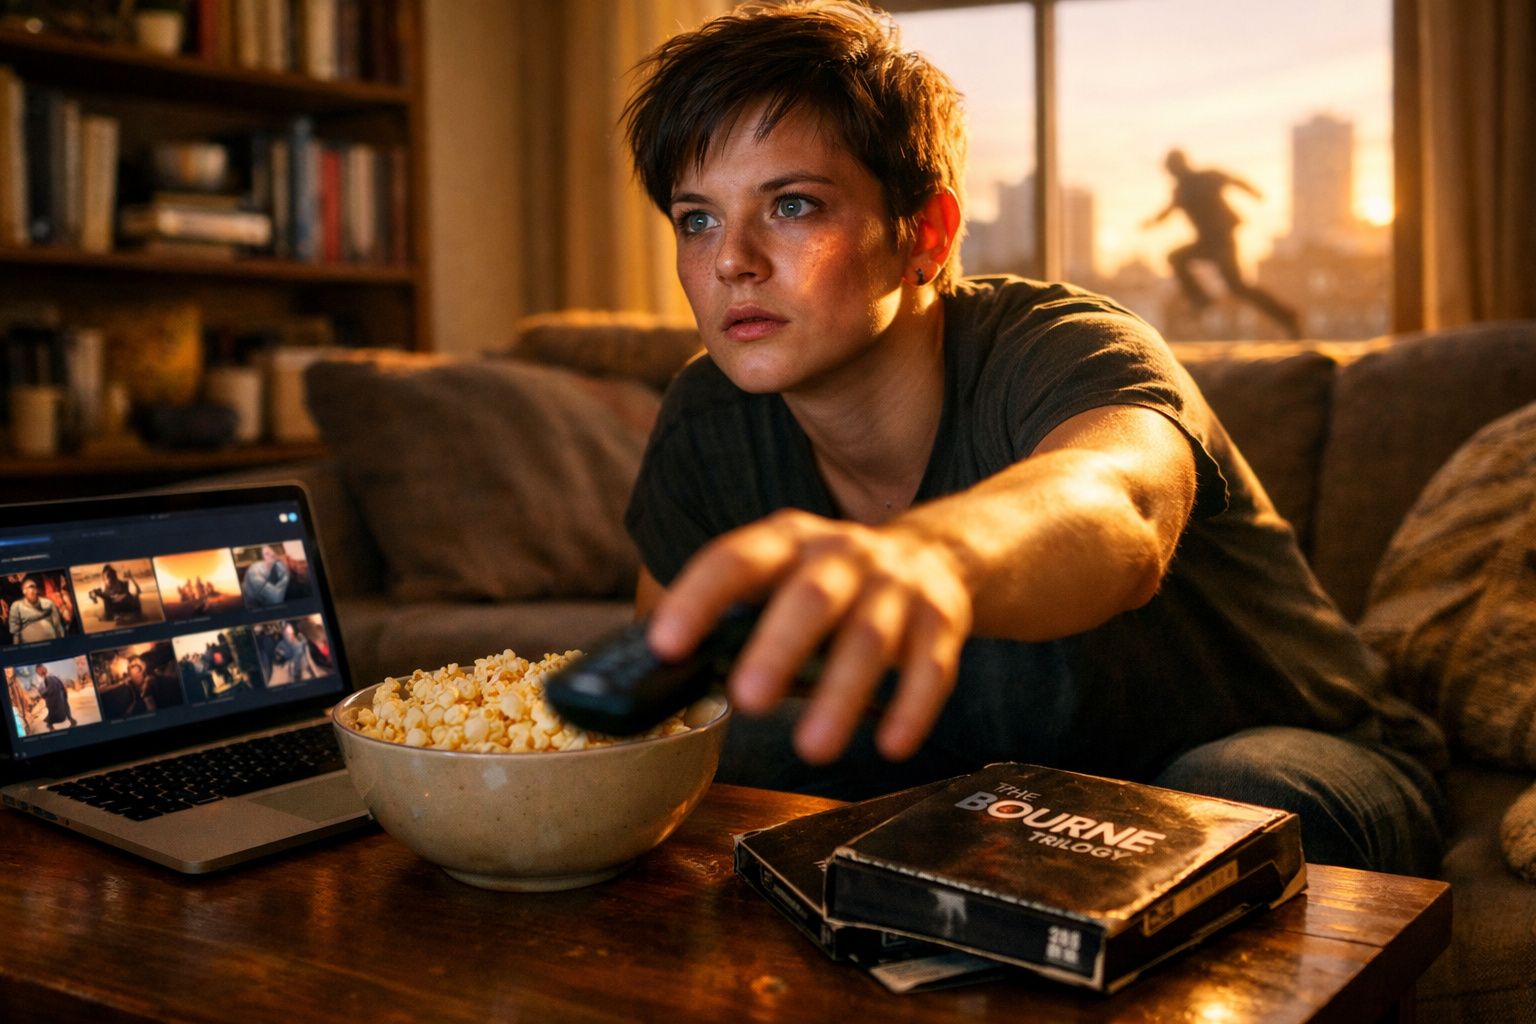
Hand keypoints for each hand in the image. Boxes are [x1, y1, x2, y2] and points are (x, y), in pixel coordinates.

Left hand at [646, 509, 972, 764]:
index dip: (698, 599)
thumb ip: (733, 623)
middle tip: (746, 701)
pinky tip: (891, 746)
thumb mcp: (780, 581)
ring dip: (841, 694)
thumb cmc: (828, 585)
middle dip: (777, 648)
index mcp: (787, 541)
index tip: (665, 645)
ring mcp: (896, 587)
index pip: (734, 560)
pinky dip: (912, 708)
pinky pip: (931, 667)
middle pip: (810, 598)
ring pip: (869, 638)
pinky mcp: (941, 621)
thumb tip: (662, 685)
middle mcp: (843, 555)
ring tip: (812, 748)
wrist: (934, 555)